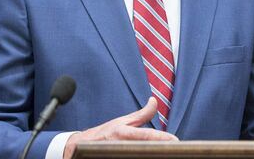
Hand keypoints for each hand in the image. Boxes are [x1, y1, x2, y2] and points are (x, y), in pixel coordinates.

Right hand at [63, 98, 177, 158]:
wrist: (78, 147)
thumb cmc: (105, 133)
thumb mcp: (123, 122)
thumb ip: (142, 114)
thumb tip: (154, 100)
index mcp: (122, 132)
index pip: (145, 135)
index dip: (161, 138)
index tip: (175, 140)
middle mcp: (118, 144)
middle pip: (142, 149)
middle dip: (158, 150)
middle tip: (174, 150)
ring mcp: (113, 154)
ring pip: (136, 156)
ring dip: (149, 155)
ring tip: (166, 154)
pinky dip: (139, 158)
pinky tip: (152, 157)